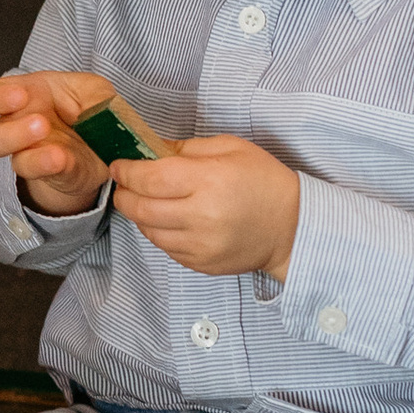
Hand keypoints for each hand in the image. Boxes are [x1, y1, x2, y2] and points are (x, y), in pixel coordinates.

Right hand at [0, 68, 117, 214]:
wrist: (102, 149)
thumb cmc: (90, 110)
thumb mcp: (98, 93)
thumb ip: (98, 97)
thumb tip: (100, 108)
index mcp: (27, 95)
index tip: (18, 96)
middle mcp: (18, 126)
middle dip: (10, 131)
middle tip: (41, 123)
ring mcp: (30, 152)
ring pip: (6, 159)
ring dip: (24, 149)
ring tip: (53, 148)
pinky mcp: (48, 172)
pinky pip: (35, 171)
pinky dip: (45, 166)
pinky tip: (60, 160)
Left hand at [113, 135, 299, 279]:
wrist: (293, 226)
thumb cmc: (264, 181)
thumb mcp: (230, 148)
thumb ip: (185, 148)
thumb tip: (149, 151)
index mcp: (209, 180)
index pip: (150, 178)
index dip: (127, 172)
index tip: (120, 166)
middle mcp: (202, 216)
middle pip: (141, 208)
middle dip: (125, 195)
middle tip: (125, 185)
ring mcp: (201, 245)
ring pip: (149, 231)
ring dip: (139, 215)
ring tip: (146, 201)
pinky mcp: (202, 264)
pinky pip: (165, 248)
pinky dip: (159, 233)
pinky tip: (168, 220)